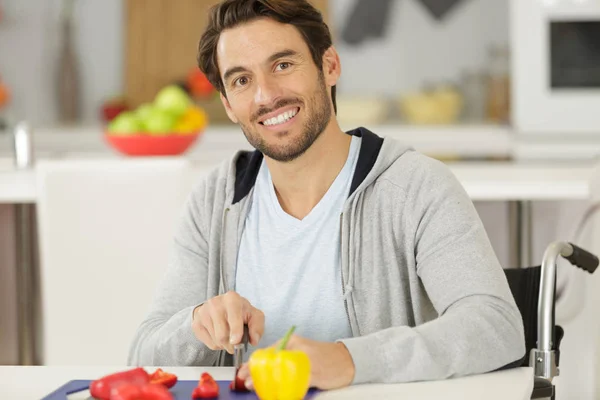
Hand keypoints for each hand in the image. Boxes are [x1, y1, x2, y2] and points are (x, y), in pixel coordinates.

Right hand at [192, 291, 263, 353]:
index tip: (236, 341)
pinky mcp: (196, 323)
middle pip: (222, 334)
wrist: (220, 307)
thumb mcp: (253, 315)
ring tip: (228, 335)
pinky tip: (219, 334)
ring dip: (225, 344)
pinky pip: (208, 342)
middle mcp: (215, 303)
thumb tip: (254, 340)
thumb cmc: (239, 312)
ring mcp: (204, 312)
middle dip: (231, 344)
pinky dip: (216, 344)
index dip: (235, 331)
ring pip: (216, 340)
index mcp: (232, 298)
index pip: (233, 317)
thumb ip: (257, 326)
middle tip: (236, 343)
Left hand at [237, 335, 354, 390]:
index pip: (266, 352)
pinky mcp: (315, 371)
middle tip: (248, 384)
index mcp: (291, 342)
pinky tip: (284, 397)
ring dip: (269, 385)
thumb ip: (283, 359)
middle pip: (271, 362)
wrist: (347, 359)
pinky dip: (289, 392)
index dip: (252, 364)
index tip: (242, 373)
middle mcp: (297, 348)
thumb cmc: (323, 358)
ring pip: (282, 374)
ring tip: (262, 392)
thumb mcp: (300, 353)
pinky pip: (298, 384)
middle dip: (257, 375)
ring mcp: (306, 359)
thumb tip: (262, 373)